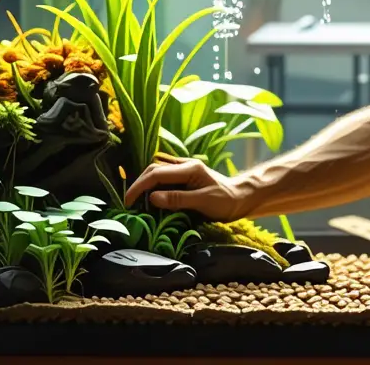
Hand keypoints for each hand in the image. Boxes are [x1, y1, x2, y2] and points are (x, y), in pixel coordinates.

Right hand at [123, 155, 251, 221]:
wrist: (240, 198)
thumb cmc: (225, 201)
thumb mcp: (203, 202)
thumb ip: (178, 199)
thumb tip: (153, 197)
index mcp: (189, 168)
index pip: (156, 173)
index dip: (140, 186)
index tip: (129, 201)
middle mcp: (185, 165)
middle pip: (154, 169)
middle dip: (139, 184)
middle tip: (130, 203)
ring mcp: (184, 170)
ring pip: (157, 172)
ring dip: (145, 185)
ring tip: (136, 202)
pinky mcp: (184, 178)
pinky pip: (164, 179)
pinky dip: (153, 188)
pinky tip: (149, 199)